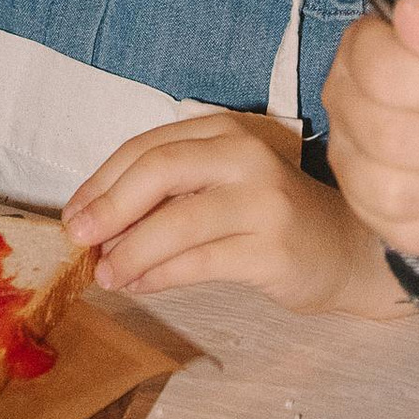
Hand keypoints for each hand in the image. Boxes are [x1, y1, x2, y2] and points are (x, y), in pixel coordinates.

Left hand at [61, 113, 401, 315]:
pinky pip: (199, 262)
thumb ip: (169, 195)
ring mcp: (261, 201)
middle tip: (79, 239)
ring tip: (105, 276)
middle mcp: (243, 157)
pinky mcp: (270, 248)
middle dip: (109, 207)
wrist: (345, 251)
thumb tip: (97, 225)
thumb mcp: (220, 187)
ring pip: (176, 222)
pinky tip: (139, 285)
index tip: (73, 214)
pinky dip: (159, 275)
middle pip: (158, 170)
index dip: (102, 180)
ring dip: (129, 251)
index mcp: (225, 132)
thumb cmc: (269, 218)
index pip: (148, 147)